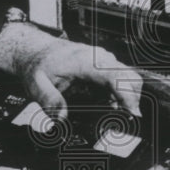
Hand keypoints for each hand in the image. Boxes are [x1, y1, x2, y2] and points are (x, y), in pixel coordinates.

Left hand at [0, 23, 141, 119]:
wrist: (36, 50)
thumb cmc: (38, 65)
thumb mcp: (36, 85)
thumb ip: (49, 102)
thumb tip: (60, 119)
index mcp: (84, 61)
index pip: (114, 76)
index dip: (126, 94)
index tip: (133, 112)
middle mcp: (99, 57)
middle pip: (129, 76)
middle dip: (133, 99)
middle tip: (126, 119)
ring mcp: (104, 59)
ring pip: (129, 77)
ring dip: (128, 96)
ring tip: (116, 113)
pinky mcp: (105, 64)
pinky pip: (122, 78)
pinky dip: (122, 93)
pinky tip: (111, 104)